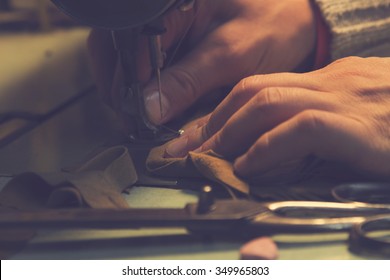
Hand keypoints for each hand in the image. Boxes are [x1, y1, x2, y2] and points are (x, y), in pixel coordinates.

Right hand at [87, 0, 315, 124]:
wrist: (298, 21)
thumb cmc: (272, 24)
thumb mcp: (231, 54)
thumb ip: (188, 79)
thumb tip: (148, 108)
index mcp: (170, 3)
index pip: (126, 40)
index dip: (124, 80)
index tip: (133, 113)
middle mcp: (163, 12)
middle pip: (119, 49)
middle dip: (122, 87)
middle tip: (133, 120)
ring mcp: (168, 28)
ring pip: (132, 60)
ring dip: (134, 91)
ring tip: (143, 116)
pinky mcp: (178, 44)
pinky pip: (153, 67)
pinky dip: (152, 89)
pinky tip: (160, 104)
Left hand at [165, 57, 389, 177]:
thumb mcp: (357, 117)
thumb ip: (319, 126)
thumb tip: (274, 148)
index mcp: (330, 80)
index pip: (262, 87)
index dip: (225, 112)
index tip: (199, 134)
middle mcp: (333, 82)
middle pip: (255, 88)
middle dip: (215, 119)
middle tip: (190, 147)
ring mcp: (346, 99)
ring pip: (268, 101)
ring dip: (230, 131)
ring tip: (211, 157)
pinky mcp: (360, 126)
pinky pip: (300, 128)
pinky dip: (266, 148)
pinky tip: (248, 167)